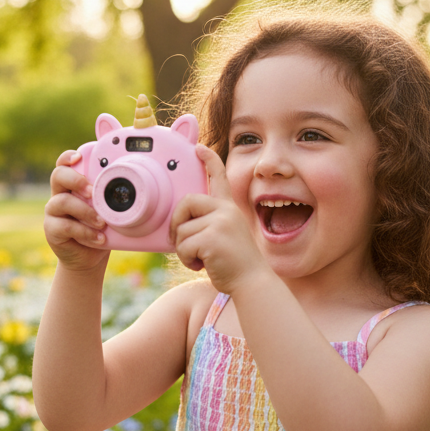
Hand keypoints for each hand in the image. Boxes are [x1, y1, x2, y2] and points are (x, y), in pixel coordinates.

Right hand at [44, 150, 109, 271]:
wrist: (90, 258)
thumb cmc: (102, 229)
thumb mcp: (111, 210)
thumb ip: (114, 196)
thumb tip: (142, 185)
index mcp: (73, 184)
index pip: (65, 164)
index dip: (68, 157)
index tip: (79, 157)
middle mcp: (60, 194)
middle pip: (58, 175)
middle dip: (76, 180)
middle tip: (93, 192)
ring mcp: (54, 212)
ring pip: (62, 202)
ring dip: (85, 211)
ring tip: (102, 223)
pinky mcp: (52, 230)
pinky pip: (65, 226)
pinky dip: (85, 232)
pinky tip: (99, 238)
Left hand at [169, 146, 267, 293]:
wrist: (252, 282)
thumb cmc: (235, 264)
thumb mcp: (224, 236)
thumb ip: (208, 224)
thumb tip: (179, 225)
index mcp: (229, 208)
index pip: (219, 177)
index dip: (209, 161)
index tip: (199, 148)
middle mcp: (226, 210)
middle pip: (186, 202)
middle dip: (176, 222)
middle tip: (179, 240)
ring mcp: (220, 223)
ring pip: (182, 230)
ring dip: (184, 249)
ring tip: (201, 259)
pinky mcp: (212, 238)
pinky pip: (183, 245)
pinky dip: (187, 259)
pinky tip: (202, 265)